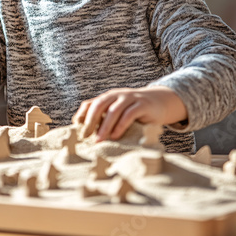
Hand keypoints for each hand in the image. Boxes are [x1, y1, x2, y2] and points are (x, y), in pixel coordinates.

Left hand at [72, 85, 187, 141]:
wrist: (159, 102)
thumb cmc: (134, 111)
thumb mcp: (118, 113)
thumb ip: (105, 119)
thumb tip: (87, 134)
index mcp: (108, 97)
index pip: (90, 103)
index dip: (82, 115)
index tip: (76, 129)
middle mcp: (117, 95)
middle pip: (99, 105)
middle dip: (91, 121)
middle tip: (86, 136)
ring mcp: (130, 98)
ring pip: (113, 110)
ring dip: (105, 126)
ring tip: (100, 139)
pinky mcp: (142, 105)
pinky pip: (129, 114)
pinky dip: (120, 125)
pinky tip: (116, 135)